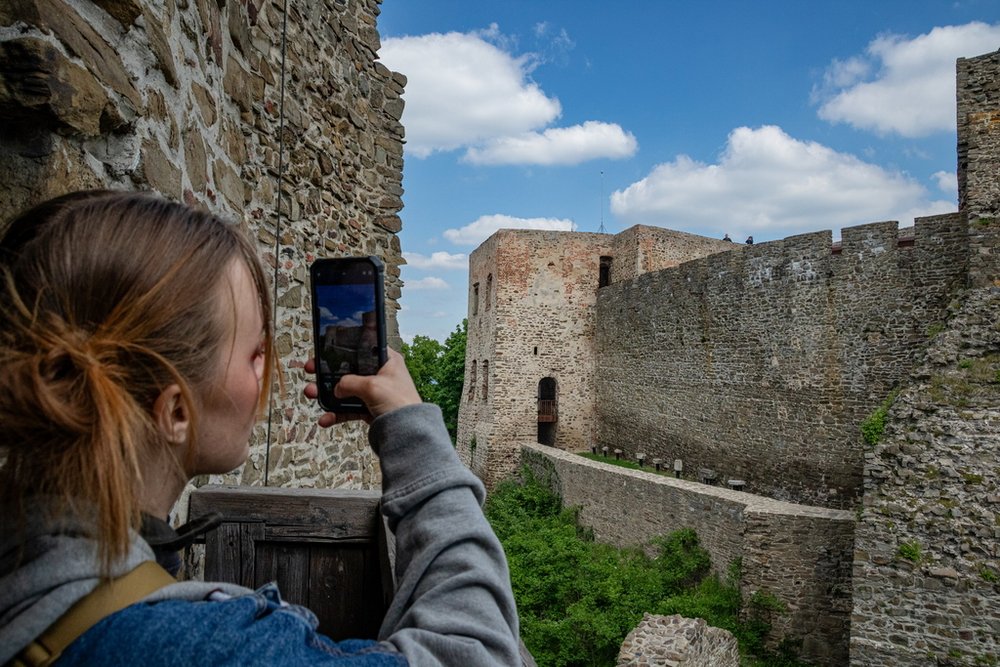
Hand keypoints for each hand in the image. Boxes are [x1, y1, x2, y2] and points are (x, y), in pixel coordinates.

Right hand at [304, 348, 421, 426]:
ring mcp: (374, 393)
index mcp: (388, 361)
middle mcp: (381, 375)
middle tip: (312, 370)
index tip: (325, 350)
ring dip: (327, 394)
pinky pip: (348, 409)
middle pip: (349, 370)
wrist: (408, 433)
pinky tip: (325, 419)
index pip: (363, 348)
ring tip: (311, 393)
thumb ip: (350, 382)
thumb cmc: (400, 403)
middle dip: (328, 373)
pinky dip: (336, 414)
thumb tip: (337, 388)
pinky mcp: (370, 410)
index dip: (344, 349)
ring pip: (345, 391)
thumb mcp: (372, 386)